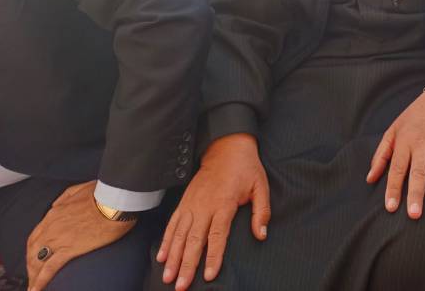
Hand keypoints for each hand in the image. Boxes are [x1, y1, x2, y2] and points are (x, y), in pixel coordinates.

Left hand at [26, 181, 134, 290]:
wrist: (115, 200)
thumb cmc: (103, 193)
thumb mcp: (80, 188)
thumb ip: (65, 197)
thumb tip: (57, 205)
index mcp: (55, 212)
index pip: (37, 234)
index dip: (34, 248)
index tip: (36, 255)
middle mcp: (51, 227)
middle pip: (33, 250)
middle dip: (31, 264)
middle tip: (34, 274)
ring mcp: (58, 239)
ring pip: (37, 261)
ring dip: (34, 274)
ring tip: (35, 285)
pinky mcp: (69, 249)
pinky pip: (50, 268)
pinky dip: (41, 281)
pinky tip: (37, 289)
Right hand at [157, 134, 269, 290]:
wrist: (227, 147)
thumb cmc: (246, 168)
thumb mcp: (261, 186)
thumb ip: (262, 211)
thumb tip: (261, 234)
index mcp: (224, 203)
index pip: (217, 235)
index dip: (213, 256)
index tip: (209, 275)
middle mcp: (204, 205)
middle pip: (194, 240)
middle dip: (187, 264)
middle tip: (181, 286)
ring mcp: (192, 204)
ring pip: (179, 235)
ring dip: (173, 257)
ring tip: (169, 276)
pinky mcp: (184, 202)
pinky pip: (173, 224)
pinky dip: (166, 241)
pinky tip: (162, 256)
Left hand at [367, 86, 424, 218]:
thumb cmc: (414, 117)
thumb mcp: (393, 130)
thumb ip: (380, 155)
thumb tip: (369, 178)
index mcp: (404, 141)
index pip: (397, 168)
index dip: (393, 188)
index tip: (391, 207)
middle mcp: (421, 143)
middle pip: (418, 171)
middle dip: (416, 194)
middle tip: (414, 214)